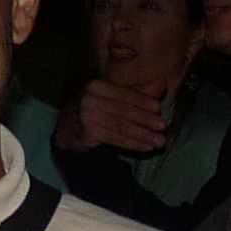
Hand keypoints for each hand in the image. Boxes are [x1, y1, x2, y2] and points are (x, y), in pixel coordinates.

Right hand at [55, 77, 170, 156]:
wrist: (68, 127)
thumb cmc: (97, 109)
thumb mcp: (115, 98)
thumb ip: (139, 92)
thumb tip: (162, 82)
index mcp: (98, 86)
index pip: (124, 94)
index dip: (142, 100)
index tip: (158, 108)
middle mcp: (90, 99)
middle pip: (123, 110)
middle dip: (145, 119)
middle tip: (163, 126)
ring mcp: (87, 117)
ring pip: (120, 126)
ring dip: (142, 135)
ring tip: (159, 141)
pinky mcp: (87, 134)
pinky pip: (115, 139)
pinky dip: (132, 144)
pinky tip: (145, 147)